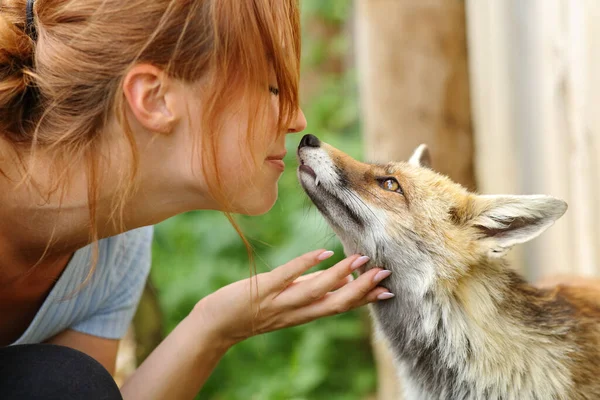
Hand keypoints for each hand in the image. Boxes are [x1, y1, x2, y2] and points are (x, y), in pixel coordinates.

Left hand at [191, 249, 392, 347]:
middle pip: (334, 303)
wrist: (216, 325)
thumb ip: (312, 290)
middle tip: (384, 274)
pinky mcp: (262, 289)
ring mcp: (279, 301)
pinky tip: (322, 254)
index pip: (340, 307)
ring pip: (315, 291)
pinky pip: (286, 277)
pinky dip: (305, 265)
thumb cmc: (253, 310)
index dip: (365, 300)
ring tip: (360, 260)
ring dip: (339, 276)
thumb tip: (341, 277)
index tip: (388, 291)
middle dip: (361, 290)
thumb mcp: (288, 303)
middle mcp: (295, 312)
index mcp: (304, 314)